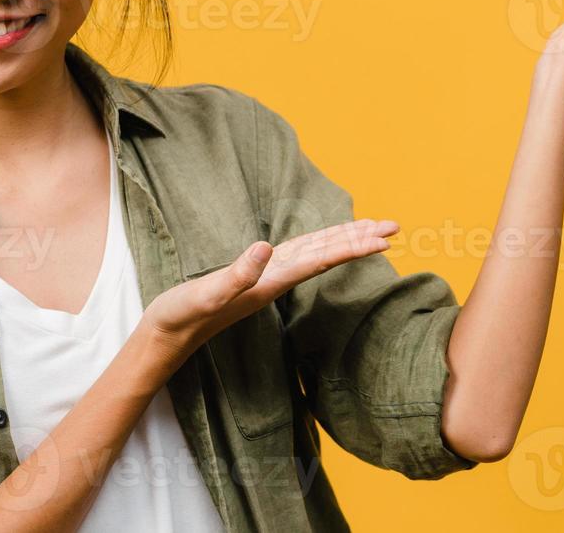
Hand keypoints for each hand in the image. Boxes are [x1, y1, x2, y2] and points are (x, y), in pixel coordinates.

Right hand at [140, 218, 398, 363]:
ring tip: (373, 230)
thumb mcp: (206, 293)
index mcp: (271, 283)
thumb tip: (267, 247)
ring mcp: (267, 279)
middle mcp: (276, 281)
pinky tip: (326, 239)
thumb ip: (237, 274)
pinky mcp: (255, 275)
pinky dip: (318, 243)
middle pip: (327, 255)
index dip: (352, 247)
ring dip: (345, 240)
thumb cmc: (183, 315)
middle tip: (395, 227)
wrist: (167, 336)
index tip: (383, 239)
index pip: (321, 260)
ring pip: (315, 253)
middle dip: (360, 241)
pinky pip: (297, 255)